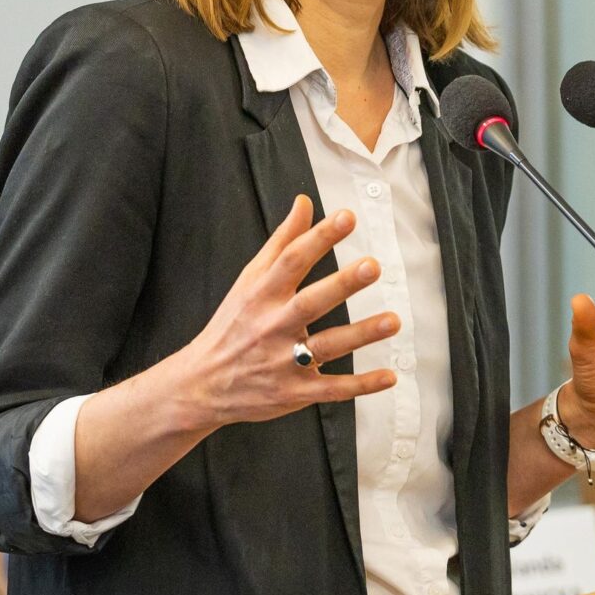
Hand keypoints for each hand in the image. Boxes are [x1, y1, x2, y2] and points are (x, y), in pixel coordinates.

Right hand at [162, 195, 399, 431]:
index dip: (320, 238)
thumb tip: (305, 202)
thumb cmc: (232, 325)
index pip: (292, 261)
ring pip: (327, 346)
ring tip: (393, 320)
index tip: (347, 217)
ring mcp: (284, 362)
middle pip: (311, 302)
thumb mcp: (248, 280)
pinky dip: (361, 385)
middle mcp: (273, 326)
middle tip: (373, 266)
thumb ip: (281, 242)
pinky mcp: (294, 392)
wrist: (202, 384)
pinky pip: (332, 389)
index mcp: (261, 295)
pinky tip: (389, 376)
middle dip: (342, 285)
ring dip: (361, 334)